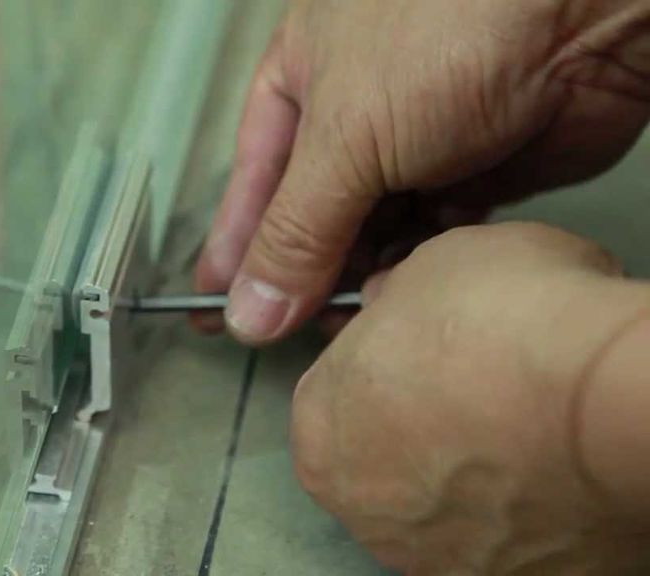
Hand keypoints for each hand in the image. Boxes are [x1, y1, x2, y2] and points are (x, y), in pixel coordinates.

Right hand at [195, 0, 649, 342]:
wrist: (585, 19)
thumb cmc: (458, 25)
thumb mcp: (345, 137)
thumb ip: (295, 232)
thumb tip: (251, 307)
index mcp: (304, 77)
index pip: (253, 180)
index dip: (234, 247)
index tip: (216, 306)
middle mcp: (357, 113)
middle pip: (312, 215)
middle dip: (300, 272)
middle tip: (285, 326)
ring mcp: (418, 145)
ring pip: (369, 235)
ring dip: (357, 277)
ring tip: (347, 316)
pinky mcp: (473, 176)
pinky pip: (426, 241)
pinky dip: (413, 269)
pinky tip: (404, 293)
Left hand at [291, 222, 649, 573]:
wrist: (610, 395)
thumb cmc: (511, 323)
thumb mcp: (428, 266)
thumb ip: (392, 297)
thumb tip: (392, 300)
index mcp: (319, 427)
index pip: (334, 391)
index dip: (382, 358)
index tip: (422, 343)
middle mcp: (360, 506)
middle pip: (376, 454)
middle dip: (413, 420)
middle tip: (472, 382)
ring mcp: (429, 553)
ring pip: (435, 504)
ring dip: (463, 472)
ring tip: (518, 428)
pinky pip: (498, 538)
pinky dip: (516, 510)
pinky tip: (548, 470)